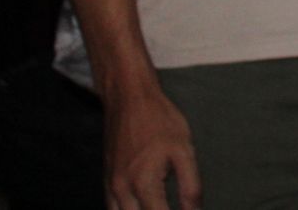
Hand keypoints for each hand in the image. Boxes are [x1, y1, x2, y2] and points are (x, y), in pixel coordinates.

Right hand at [104, 86, 201, 209]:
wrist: (128, 99)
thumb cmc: (160, 121)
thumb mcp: (184, 150)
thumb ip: (190, 185)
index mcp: (144, 184)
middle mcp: (122, 190)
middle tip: (172, 206)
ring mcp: (111, 187)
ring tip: (159, 205)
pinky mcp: (107, 180)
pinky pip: (112, 208)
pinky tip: (142, 206)